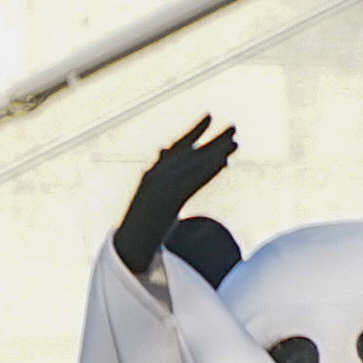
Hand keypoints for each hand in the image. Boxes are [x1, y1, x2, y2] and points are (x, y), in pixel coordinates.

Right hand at [115, 116, 238, 281]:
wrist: (127, 247)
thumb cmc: (140, 227)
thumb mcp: (151, 203)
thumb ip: (162, 188)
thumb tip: (167, 181)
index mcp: (152, 175)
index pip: (177, 147)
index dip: (194, 130)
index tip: (210, 115)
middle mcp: (155, 176)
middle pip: (190, 153)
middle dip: (213, 140)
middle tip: (235, 127)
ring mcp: (160, 188)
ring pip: (193, 166)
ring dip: (216, 152)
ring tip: (236, 142)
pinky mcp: (167, 201)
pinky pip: (192, 182)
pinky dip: (208, 171)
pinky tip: (223, 163)